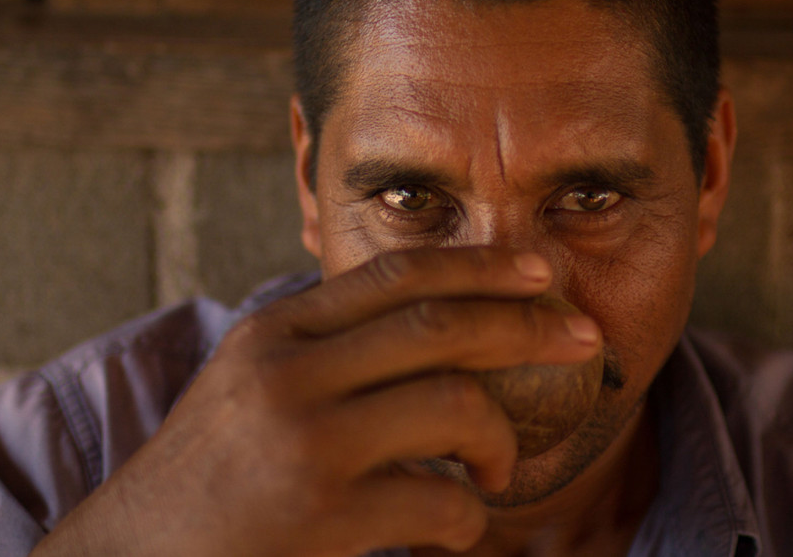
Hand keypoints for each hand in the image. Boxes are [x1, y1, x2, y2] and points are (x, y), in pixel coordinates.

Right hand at [30, 247, 600, 556]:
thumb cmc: (208, 473)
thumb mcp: (250, 383)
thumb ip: (324, 346)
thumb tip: (430, 321)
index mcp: (274, 332)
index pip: (395, 273)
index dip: (480, 265)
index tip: (541, 268)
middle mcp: (287, 374)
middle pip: (439, 325)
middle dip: (528, 326)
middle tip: (583, 338)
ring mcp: (304, 445)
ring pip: (454, 406)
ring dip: (502, 438)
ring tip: (501, 466)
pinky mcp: (321, 520)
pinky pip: (442, 506)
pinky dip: (469, 518)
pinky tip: (454, 527)